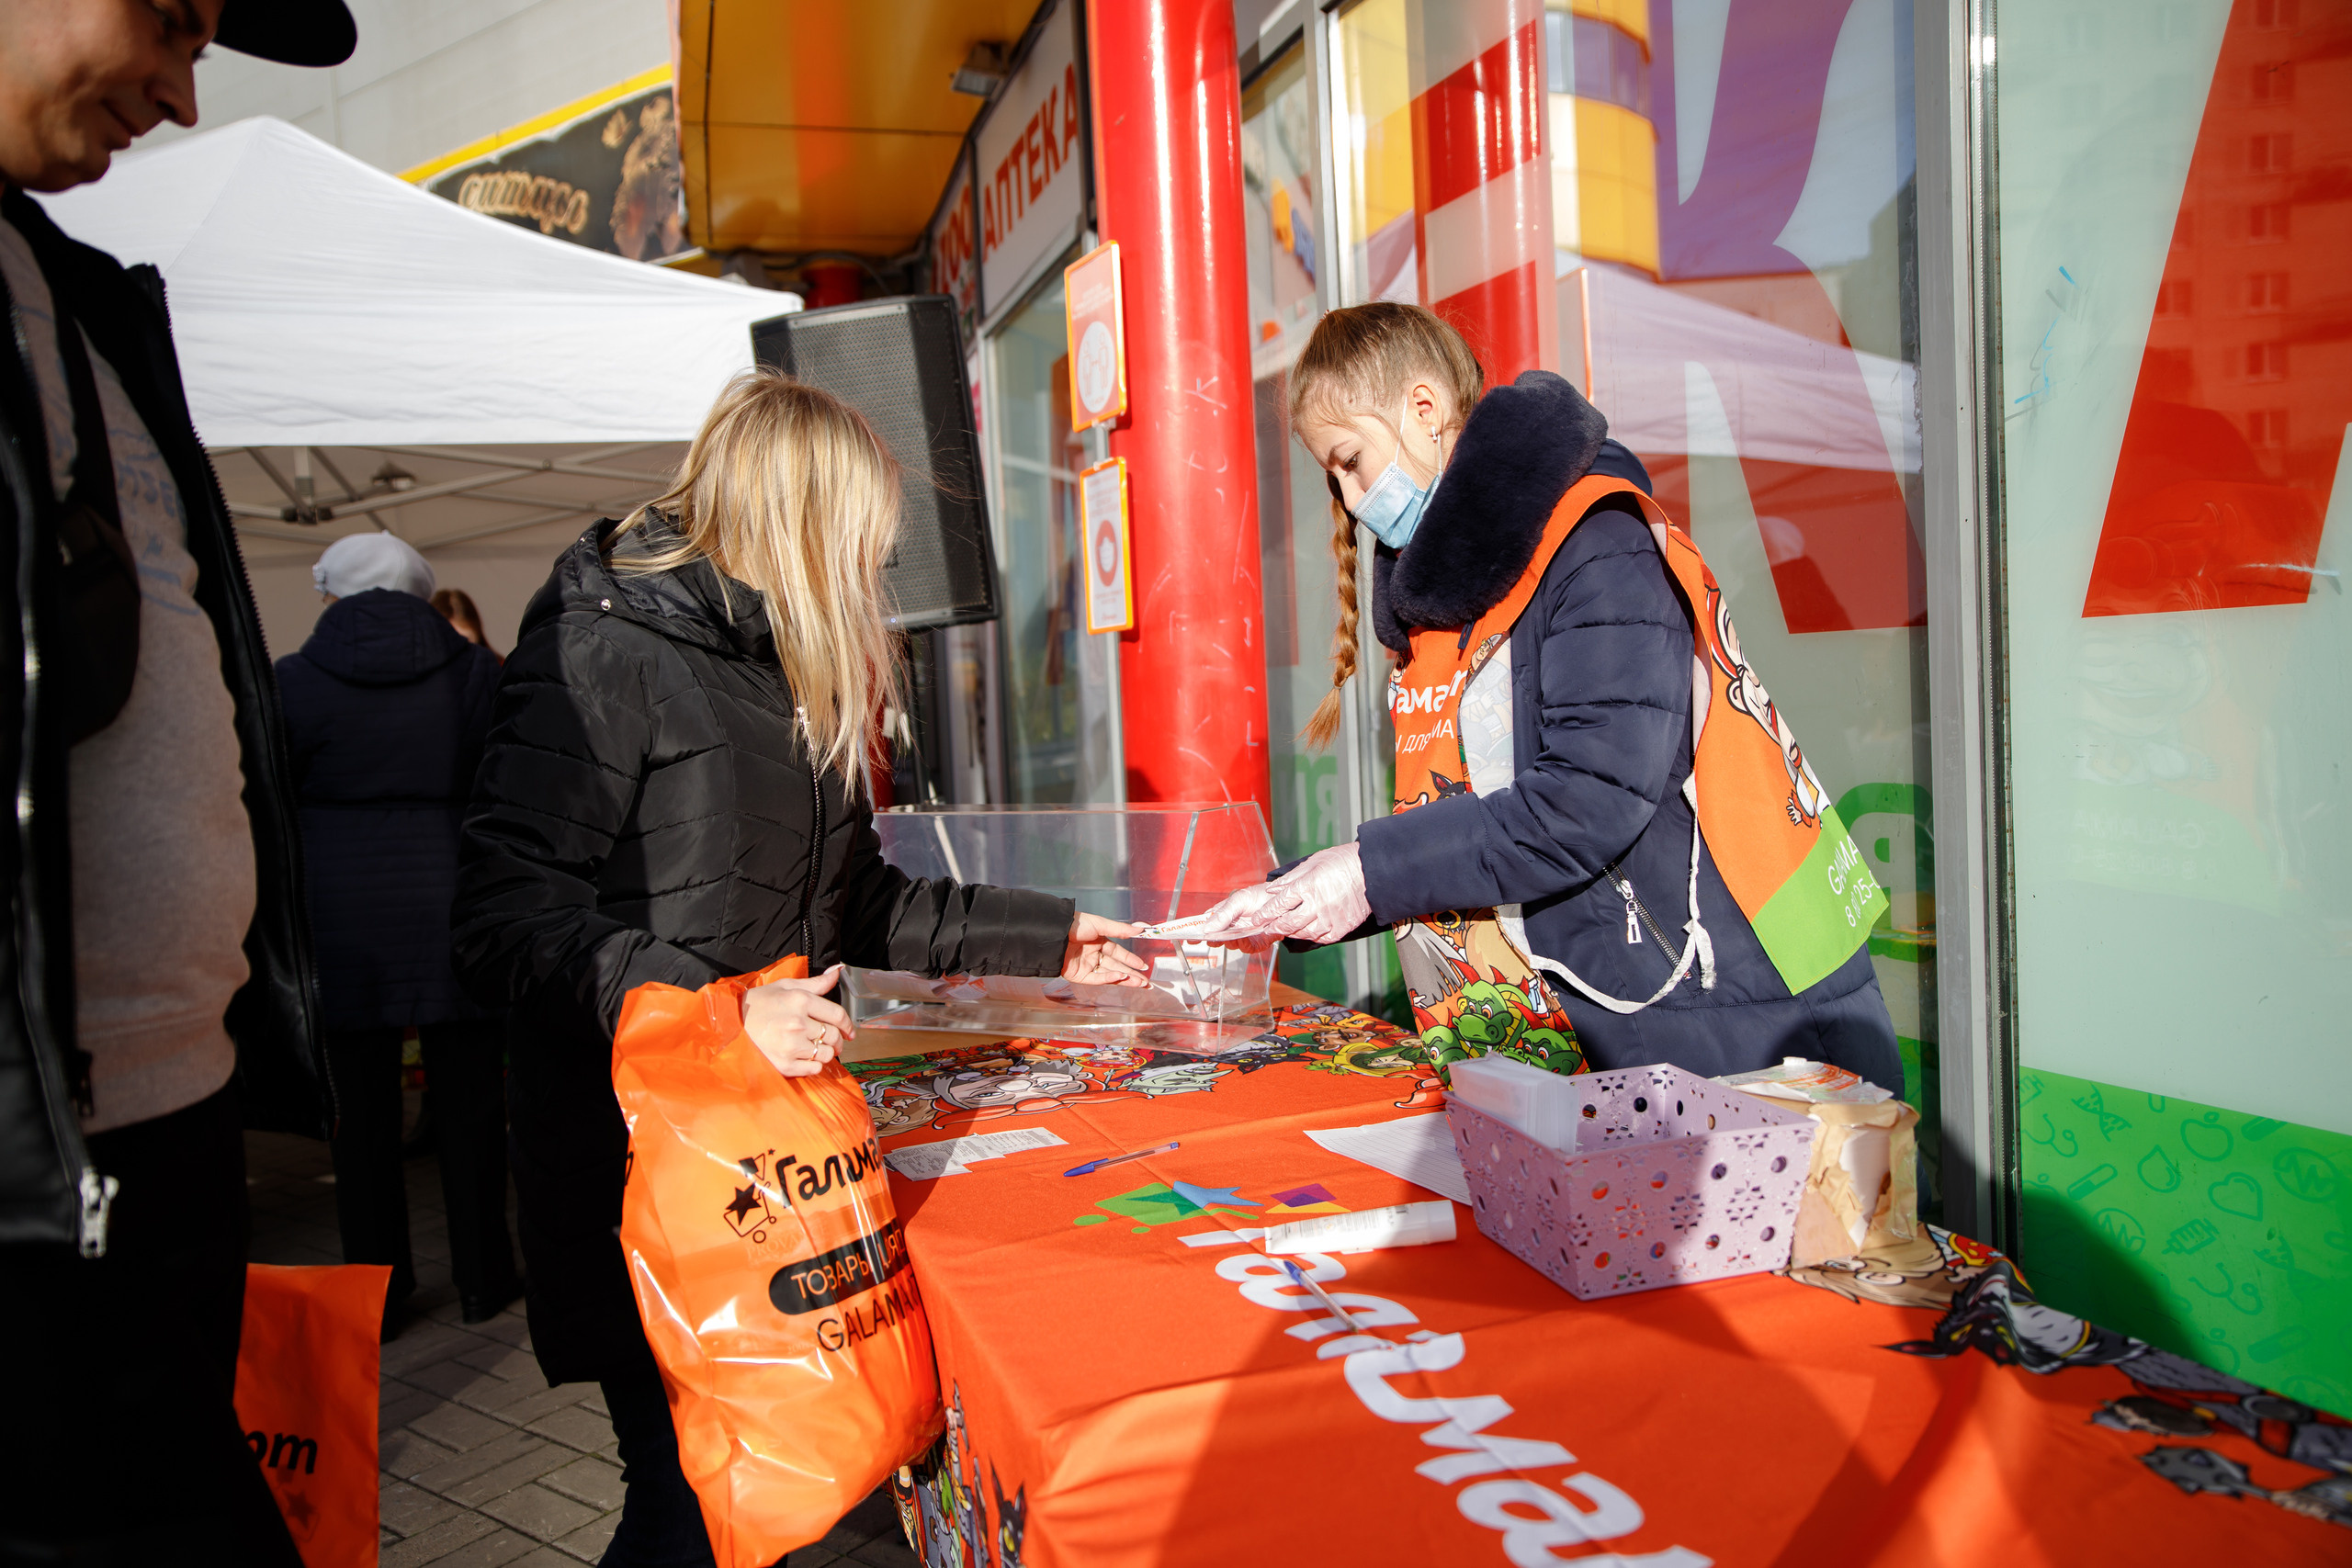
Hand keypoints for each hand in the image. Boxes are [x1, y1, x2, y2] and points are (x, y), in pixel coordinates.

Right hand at [743, 964, 852, 1077]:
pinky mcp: (784, 1064)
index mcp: (800, 1001)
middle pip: (833, 1035)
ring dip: (826, 1052)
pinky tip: (804, 1058)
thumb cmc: (758, 1004)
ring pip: (826, 1053)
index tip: (849, 1032)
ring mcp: (790, 1045)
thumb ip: (815, 982)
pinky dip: (813, 1065)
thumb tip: (838, 971)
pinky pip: (813, 1069)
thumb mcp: (785, 986)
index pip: (837, 1015)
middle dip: (838, 1040)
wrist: (730, 1024)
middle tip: (833, 1041)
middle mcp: (797, 1023)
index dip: (848, 1025)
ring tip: (816, 1048)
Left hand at [1064, 911, 1149, 986]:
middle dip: (1132, 974)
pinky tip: (1120, 977)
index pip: (1119, 953)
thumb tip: (1141, 929)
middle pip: (1117, 967)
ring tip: (1140, 983)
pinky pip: (1097, 979)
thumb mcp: (1100, 924)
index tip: (1143, 966)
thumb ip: (1121, 930)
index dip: (1131, 960)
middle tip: (1146, 982)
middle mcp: (1094, 955)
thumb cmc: (1075, 924)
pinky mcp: (1080, 976)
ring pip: (1110, 975)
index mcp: (1099, 942)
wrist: (1055, 933)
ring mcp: (1087, 966)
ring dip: (1125, 979)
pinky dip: (1109, 978)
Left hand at [1189, 842, 1368, 948]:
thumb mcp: (1312, 864)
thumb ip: (1290, 880)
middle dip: (1272, 926)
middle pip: (1287, 923)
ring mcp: (1329, 919)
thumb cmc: (1342, 863)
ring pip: (1301, 932)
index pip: (1280, 904)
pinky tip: (1306, 928)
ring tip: (1284, 926)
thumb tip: (1272, 890)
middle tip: (1263, 927)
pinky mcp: (1339, 929)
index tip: (1255, 919)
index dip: (1265, 913)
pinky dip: (1309, 934)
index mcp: (1308, 886)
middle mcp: (1317, 905)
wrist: (1372, 873)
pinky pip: (1318, 937)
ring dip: (1289, 930)